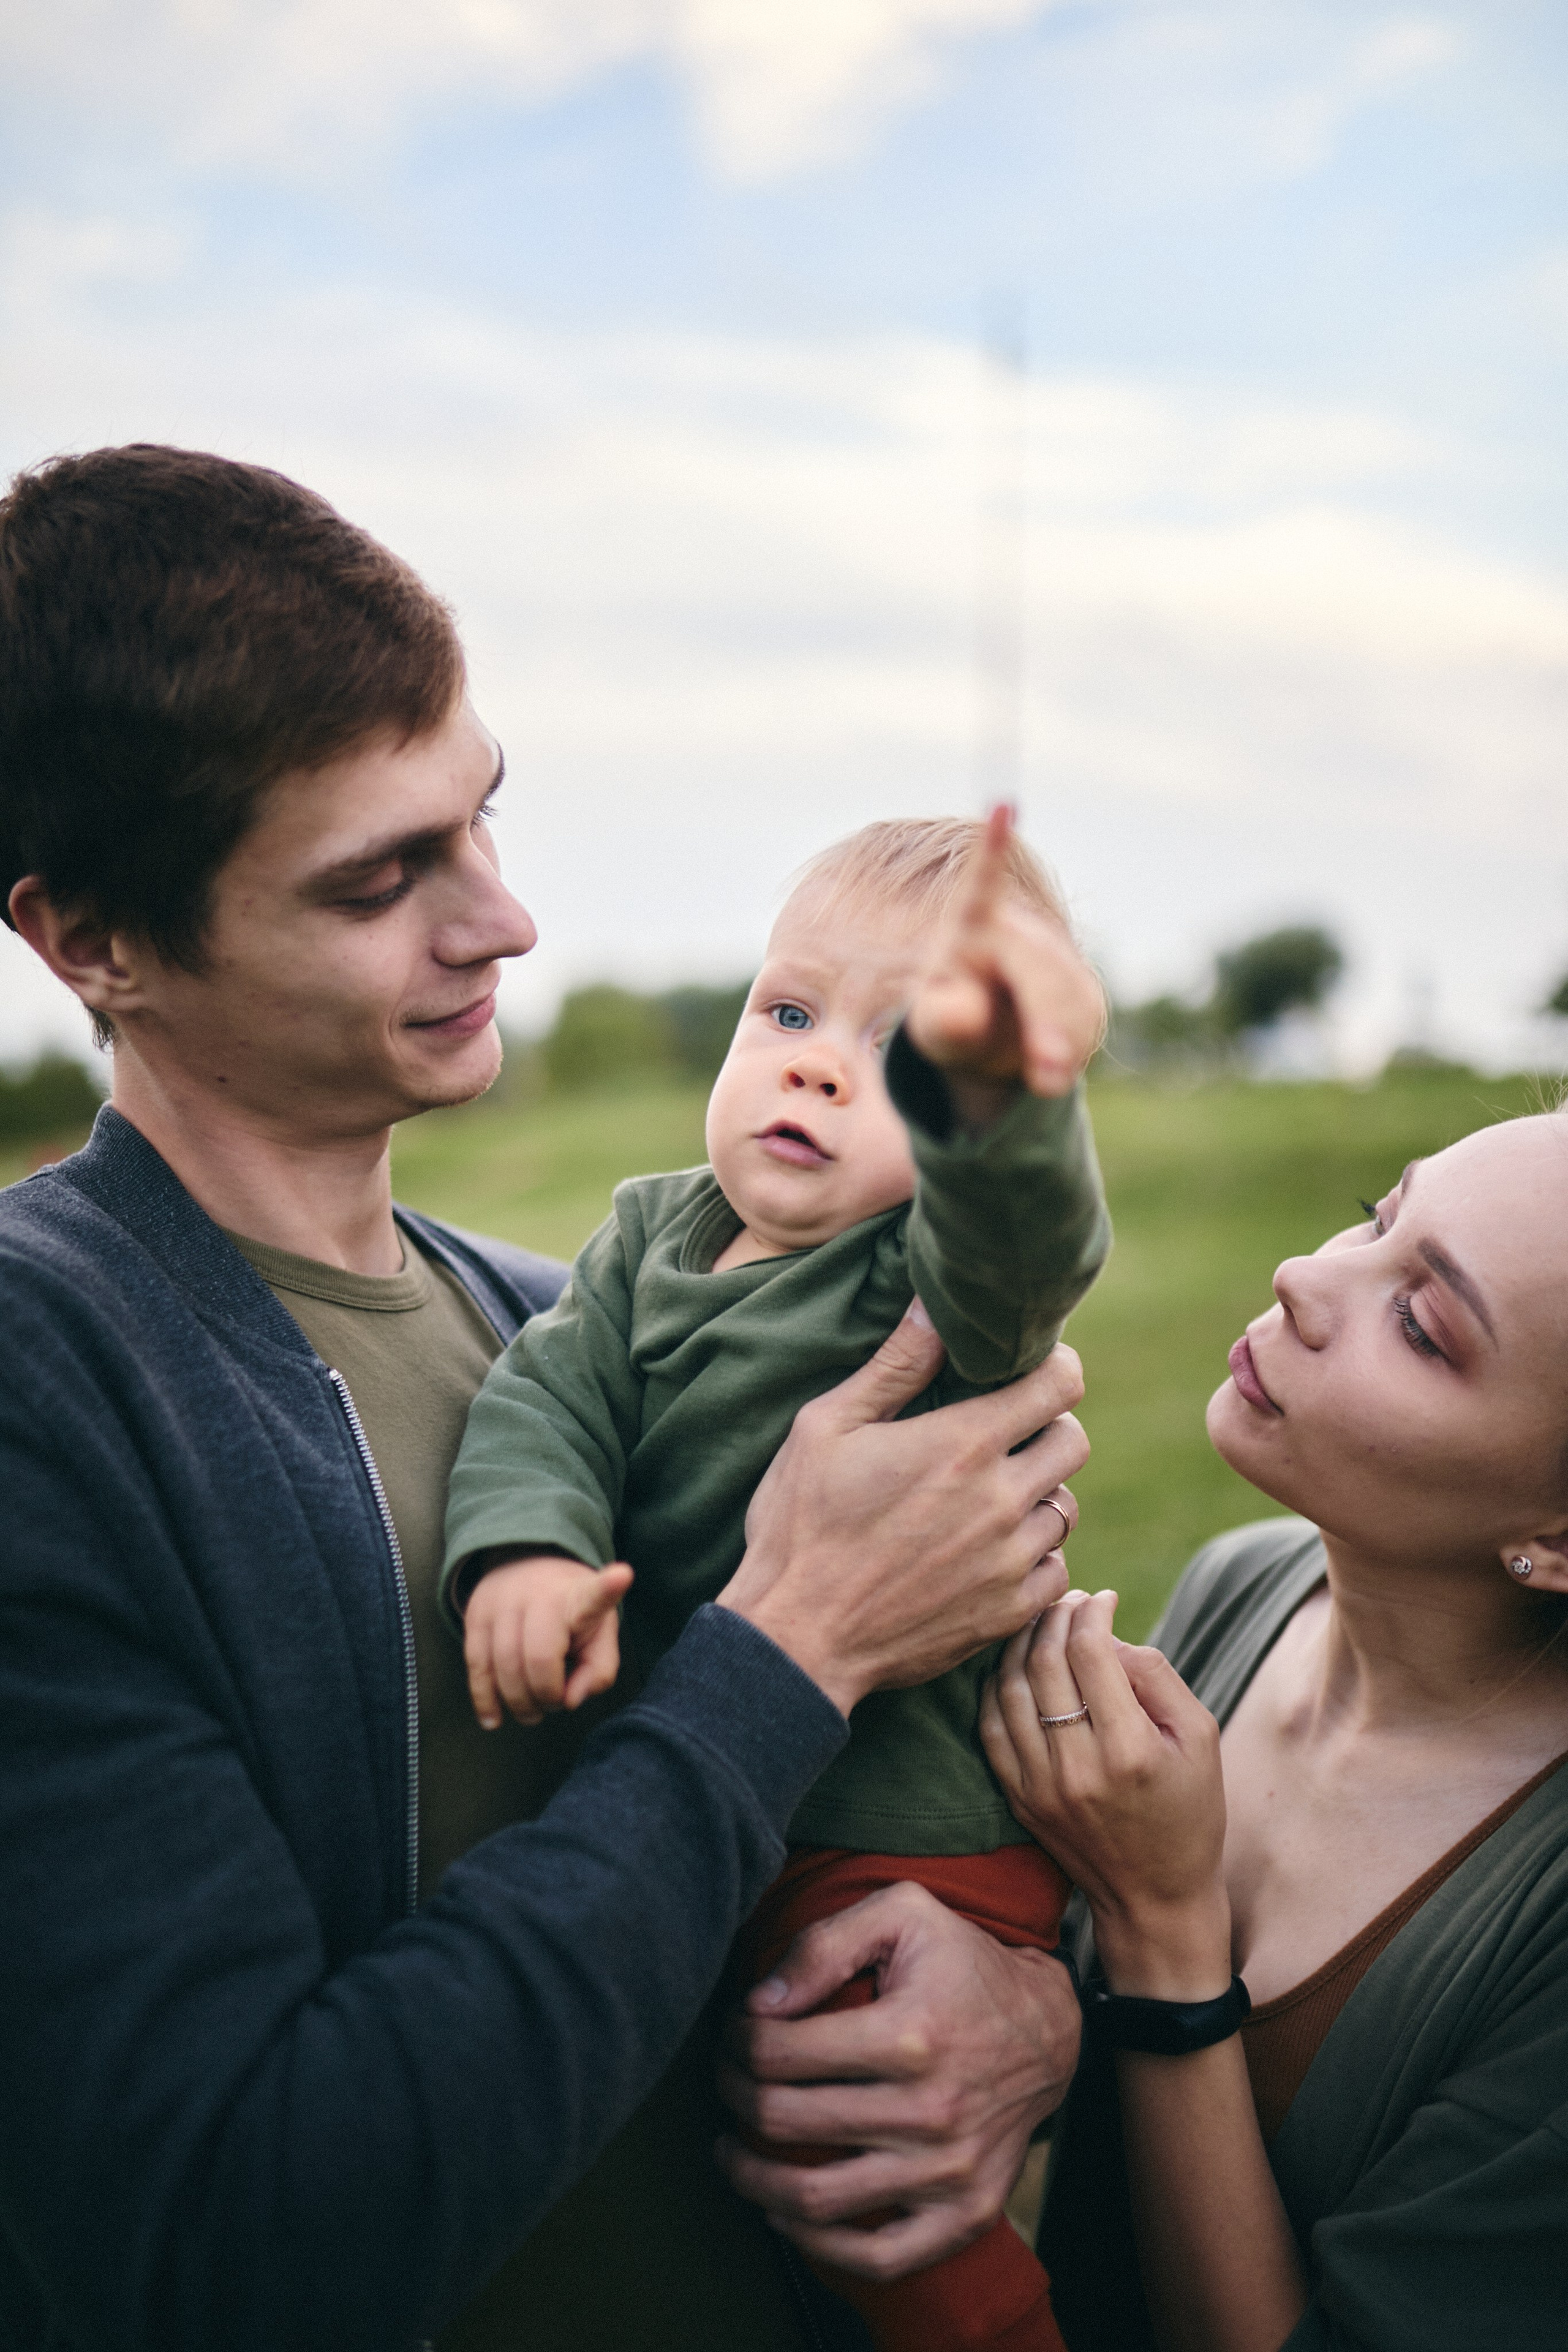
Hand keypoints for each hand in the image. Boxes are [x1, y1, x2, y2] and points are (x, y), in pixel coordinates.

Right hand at [463, 1554, 633, 1730]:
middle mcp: (539, 1593)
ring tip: (532, 1710)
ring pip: (503, 1667)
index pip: (595, 1594)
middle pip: (538, 1658)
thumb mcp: (600, 1633)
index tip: (622, 1576)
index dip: (609, 1587)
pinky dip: (485, 1700)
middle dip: (547, 1696)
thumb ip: (599, 1671)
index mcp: (581, 1596)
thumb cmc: (572, 1612)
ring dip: (519, 1702)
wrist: (526, 1567)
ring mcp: (502, 1602)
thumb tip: (569, 1701)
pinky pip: (476, 1667)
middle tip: (555, 1701)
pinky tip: (494, 1719)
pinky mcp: (475, 1615)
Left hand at [715, 1882, 1078, 2279]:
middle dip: (734, 2097)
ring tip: (732, 2152)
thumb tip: (760, 2003)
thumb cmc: (965, 1966)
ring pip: (816, 2199)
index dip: (736, 2041)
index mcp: (909, 2035)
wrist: (1049, 2031)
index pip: (778, 2053)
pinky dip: (818, 2246)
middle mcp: (930, 2111)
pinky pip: (879, 2258)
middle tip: (726, 2080)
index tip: (734, 2032)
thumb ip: (824, 1944)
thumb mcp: (903, 1914)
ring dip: (753, 2178)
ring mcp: (949, 2172)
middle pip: (785, 2121)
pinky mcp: (966, 2213)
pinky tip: (785, 2213)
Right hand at [717, 1302, 1086, 1715]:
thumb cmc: (800, 1525)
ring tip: (987, 1498)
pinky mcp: (1008, 1611)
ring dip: (1035, 1495)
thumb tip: (933, 1306)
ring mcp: (1010, 1561)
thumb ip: (893, 1365)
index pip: (1058, 1385)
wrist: (797, 1640)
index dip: (1053, 1368)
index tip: (1030, 1371)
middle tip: (1003, 1434)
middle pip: (1073, 1442)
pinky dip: (1031, 1555)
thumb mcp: (827, 1428)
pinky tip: (987, 1551)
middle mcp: (1001, 1501)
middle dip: (1045, 1428)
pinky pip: (1054, 1568)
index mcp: (962, 1445)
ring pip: (1064, 1508)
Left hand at [905, 804, 1104, 1115]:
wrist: (990, 1030)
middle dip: (1049, 1022)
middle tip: (1047, 1075)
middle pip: (1041, 969)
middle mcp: (1020, 933)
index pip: (983, 885)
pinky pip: (1087, 1019)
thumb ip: (945, 1020)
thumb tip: (969, 1012)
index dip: (992, 849)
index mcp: (973, 926)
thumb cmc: (952, 1018)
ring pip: (1072, 998)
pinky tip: (1051, 1069)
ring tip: (1044, 1079)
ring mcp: (1057, 958)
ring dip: (1065, 1042)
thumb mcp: (935, 1027)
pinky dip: (1075, 1048)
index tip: (1001, 806)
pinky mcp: (1083, 989)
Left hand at [981, 1590, 1230, 1997]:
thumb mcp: (1200, 1738)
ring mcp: (1040, 1786)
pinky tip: (1015, 1666)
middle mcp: (1077, 1768)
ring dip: (1022, 1644)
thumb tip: (1108, 1634)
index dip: (1091, 1612)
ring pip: (1009, 1688)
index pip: (1089, 1652)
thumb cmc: (1189, 1811)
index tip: (1102, 1599)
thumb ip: (1157, 1677)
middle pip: (1044, 1662)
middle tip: (1069, 1601)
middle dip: (1054, 1617)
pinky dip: (997, 1685)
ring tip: (1042, 1624)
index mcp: (1129, 1750)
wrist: (1154, 1898)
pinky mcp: (1018, 1799)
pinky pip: (990, 1726)